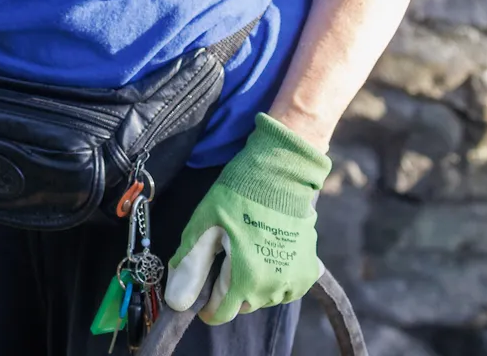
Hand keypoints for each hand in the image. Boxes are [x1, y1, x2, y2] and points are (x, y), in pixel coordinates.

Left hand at [165, 113, 329, 323]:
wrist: (280, 173)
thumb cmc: (237, 196)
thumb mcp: (204, 226)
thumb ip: (190, 267)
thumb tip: (177, 304)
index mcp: (246, 280)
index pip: (220, 313)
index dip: (206, 304)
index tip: (202, 286)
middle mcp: (273, 287)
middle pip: (241, 305)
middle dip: (228, 290)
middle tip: (225, 255)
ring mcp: (294, 280)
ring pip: (263, 298)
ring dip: (252, 285)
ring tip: (247, 250)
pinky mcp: (308, 272)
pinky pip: (285, 289)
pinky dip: (275, 279)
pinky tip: (268, 253)